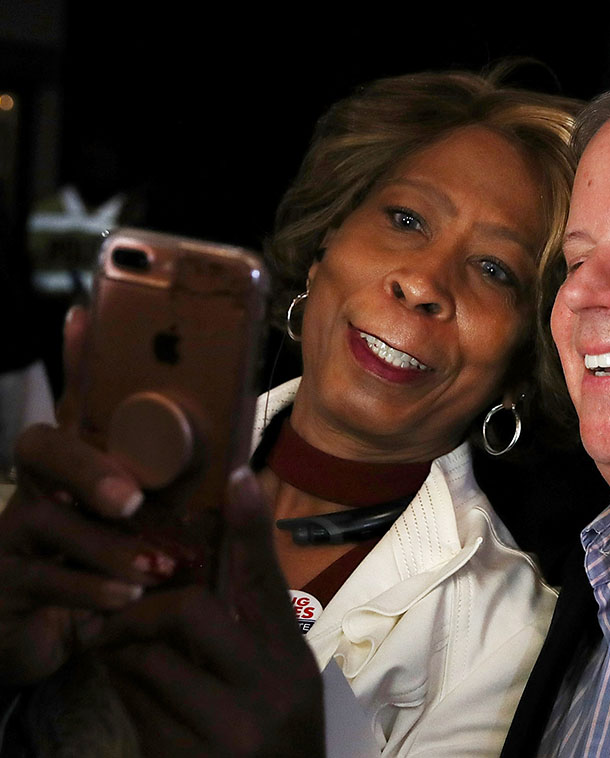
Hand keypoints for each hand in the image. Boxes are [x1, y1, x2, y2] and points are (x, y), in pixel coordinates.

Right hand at [0, 308, 171, 690]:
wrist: (73, 640)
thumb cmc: (125, 569)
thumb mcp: (163, 531)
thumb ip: (190, 502)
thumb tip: (239, 471)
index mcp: (86, 464)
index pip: (79, 402)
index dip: (78, 360)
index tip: (84, 316)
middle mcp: (42, 486)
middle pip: (42, 448)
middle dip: (88, 468)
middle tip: (131, 499)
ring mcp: (16, 532)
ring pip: (46, 520)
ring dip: (106, 546)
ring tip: (153, 567)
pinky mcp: (7, 582)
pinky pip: (42, 578)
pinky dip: (90, 587)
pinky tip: (125, 598)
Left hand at [101, 468, 324, 757]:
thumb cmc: (276, 736)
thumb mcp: (281, 680)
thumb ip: (251, 632)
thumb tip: (198, 574)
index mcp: (291, 660)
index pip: (268, 581)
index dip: (251, 527)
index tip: (238, 476)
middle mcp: (266, 687)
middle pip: (191, 610)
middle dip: (145, 608)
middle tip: (121, 612)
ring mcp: (225, 726)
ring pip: (148, 657)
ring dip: (122, 647)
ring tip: (116, 645)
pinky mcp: (182, 756)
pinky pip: (131, 700)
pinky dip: (120, 683)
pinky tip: (125, 683)